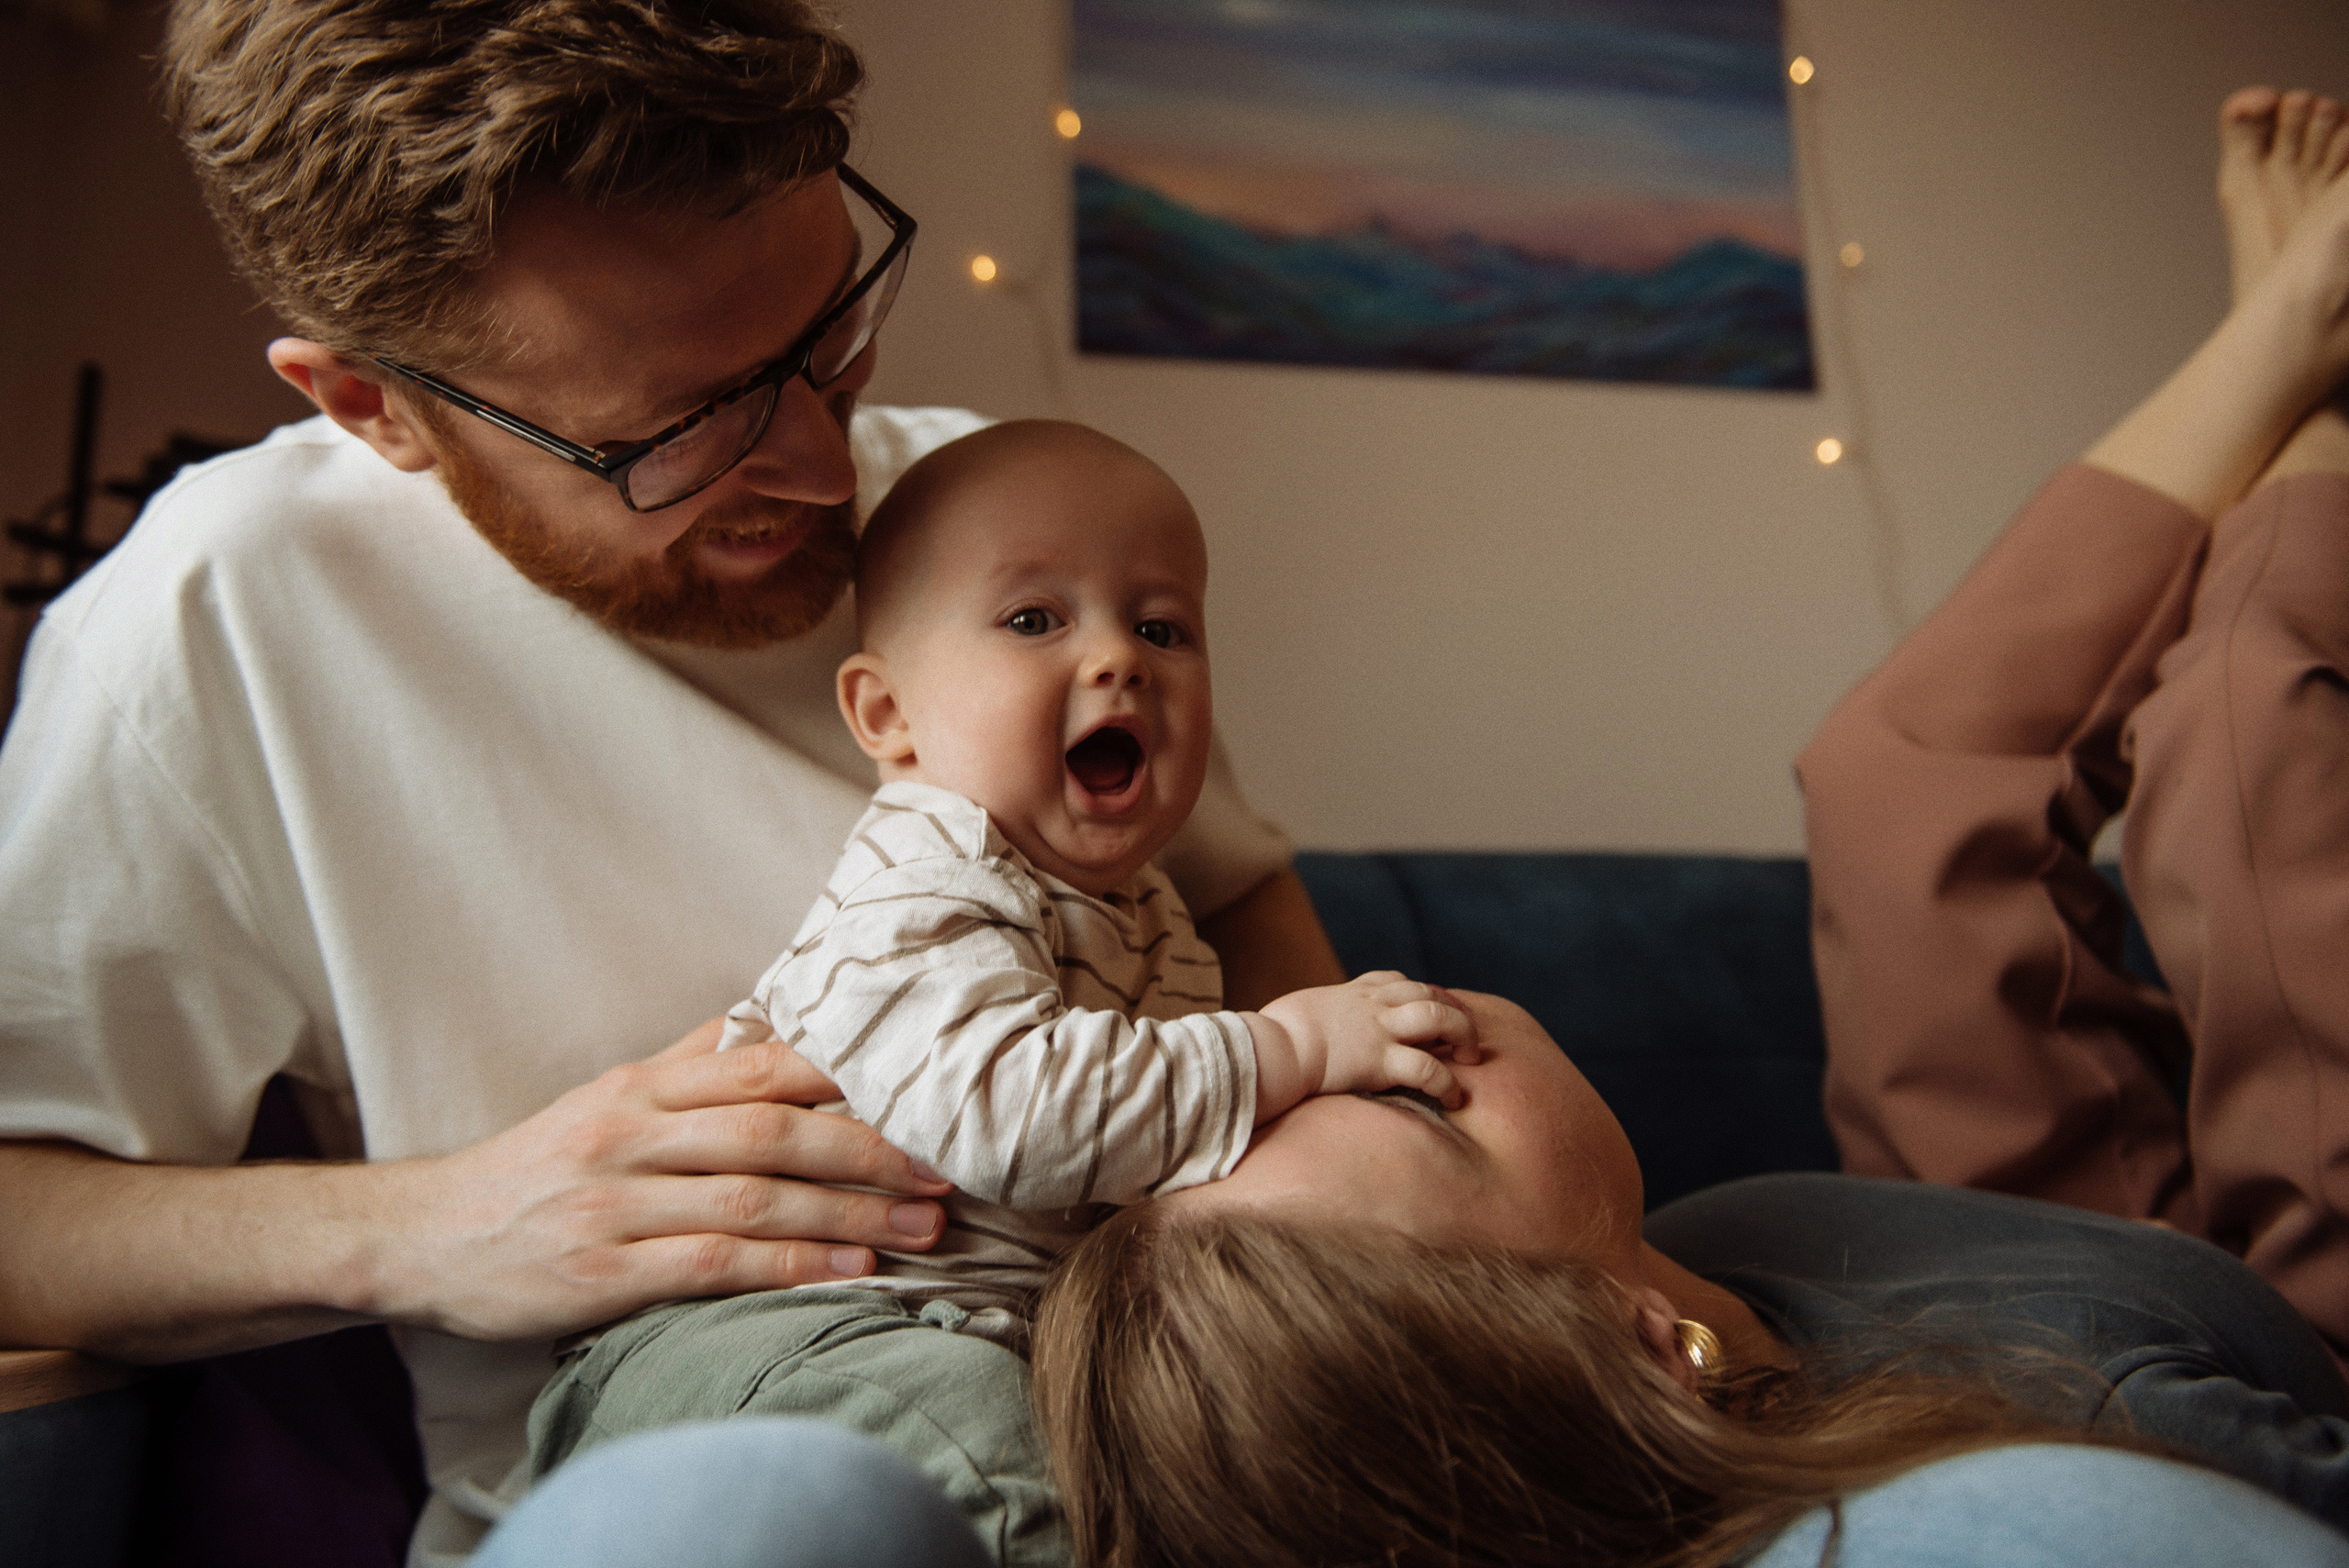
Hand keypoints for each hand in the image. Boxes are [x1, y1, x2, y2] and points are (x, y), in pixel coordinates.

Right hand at [359, 1018, 953, 1340]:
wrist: (419, 1238)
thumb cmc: (533, 1169)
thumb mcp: (603, 1100)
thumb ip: (686, 1066)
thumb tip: (766, 1020)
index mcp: (641, 1087)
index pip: (762, 1066)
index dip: (851, 1077)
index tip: (927, 1092)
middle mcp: (630, 1135)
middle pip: (772, 1132)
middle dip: (871, 1152)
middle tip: (947, 1171)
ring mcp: (613, 1205)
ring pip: (752, 1200)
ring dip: (849, 1216)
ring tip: (922, 1229)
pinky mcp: (598, 1274)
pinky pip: (712, 1267)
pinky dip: (789, 1268)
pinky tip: (847, 1272)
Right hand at [1246, 972, 1480, 1122]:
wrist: (1270, 1050)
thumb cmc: (1270, 1036)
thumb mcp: (1293, 1013)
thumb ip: (1309, 1018)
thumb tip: (1292, 1029)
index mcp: (1351, 993)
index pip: (1396, 981)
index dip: (1419, 994)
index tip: (1428, 1008)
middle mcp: (1372, 1005)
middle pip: (1429, 993)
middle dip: (1453, 1011)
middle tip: (1462, 1036)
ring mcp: (1381, 1030)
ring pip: (1440, 1018)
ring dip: (1462, 1035)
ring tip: (1469, 1059)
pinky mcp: (1381, 1062)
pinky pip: (1429, 1069)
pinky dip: (1449, 1083)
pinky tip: (1456, 1098)